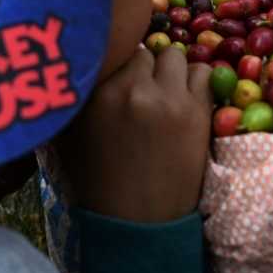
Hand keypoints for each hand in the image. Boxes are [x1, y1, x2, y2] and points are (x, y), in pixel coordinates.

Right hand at [56, 45, 211, 223]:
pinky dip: (194, 82)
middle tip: (142, 91)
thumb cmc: (98, 180)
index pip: (114, 50)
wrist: (138, 222)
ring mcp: (169, 99)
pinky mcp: (198, 112)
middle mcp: (133, 89)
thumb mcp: (69, 134)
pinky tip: (184, 101)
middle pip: (145, 52)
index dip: (118, 63)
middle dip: (143, 69)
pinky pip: (203, 73)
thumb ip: (75, 93)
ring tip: (164, 94)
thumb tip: (83, 58)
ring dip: (169, 71)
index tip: (121, 79)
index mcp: (96, 93)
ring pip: (174, 56)